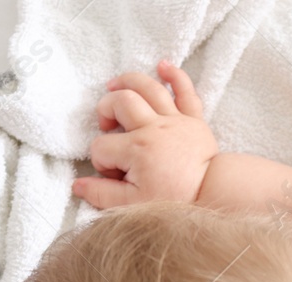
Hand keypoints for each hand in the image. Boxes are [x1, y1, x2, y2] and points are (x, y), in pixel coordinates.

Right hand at [72, 61, 217, 208]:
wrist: (214, 195)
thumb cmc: (175, 201)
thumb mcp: (133, 205)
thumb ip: (102, 194)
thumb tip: (77, 185)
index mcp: (136, 149)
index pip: (102, 146)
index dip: (101, 162)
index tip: (114, 175)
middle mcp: (153, 128)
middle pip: (120, 102)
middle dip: (105, 109)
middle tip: (106, 125)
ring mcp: (175, 120)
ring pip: (148, 88)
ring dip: (128, 81)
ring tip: (114, 85)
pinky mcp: (193, 119)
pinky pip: (185, 90)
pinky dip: (175, 75)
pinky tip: (162, 66)